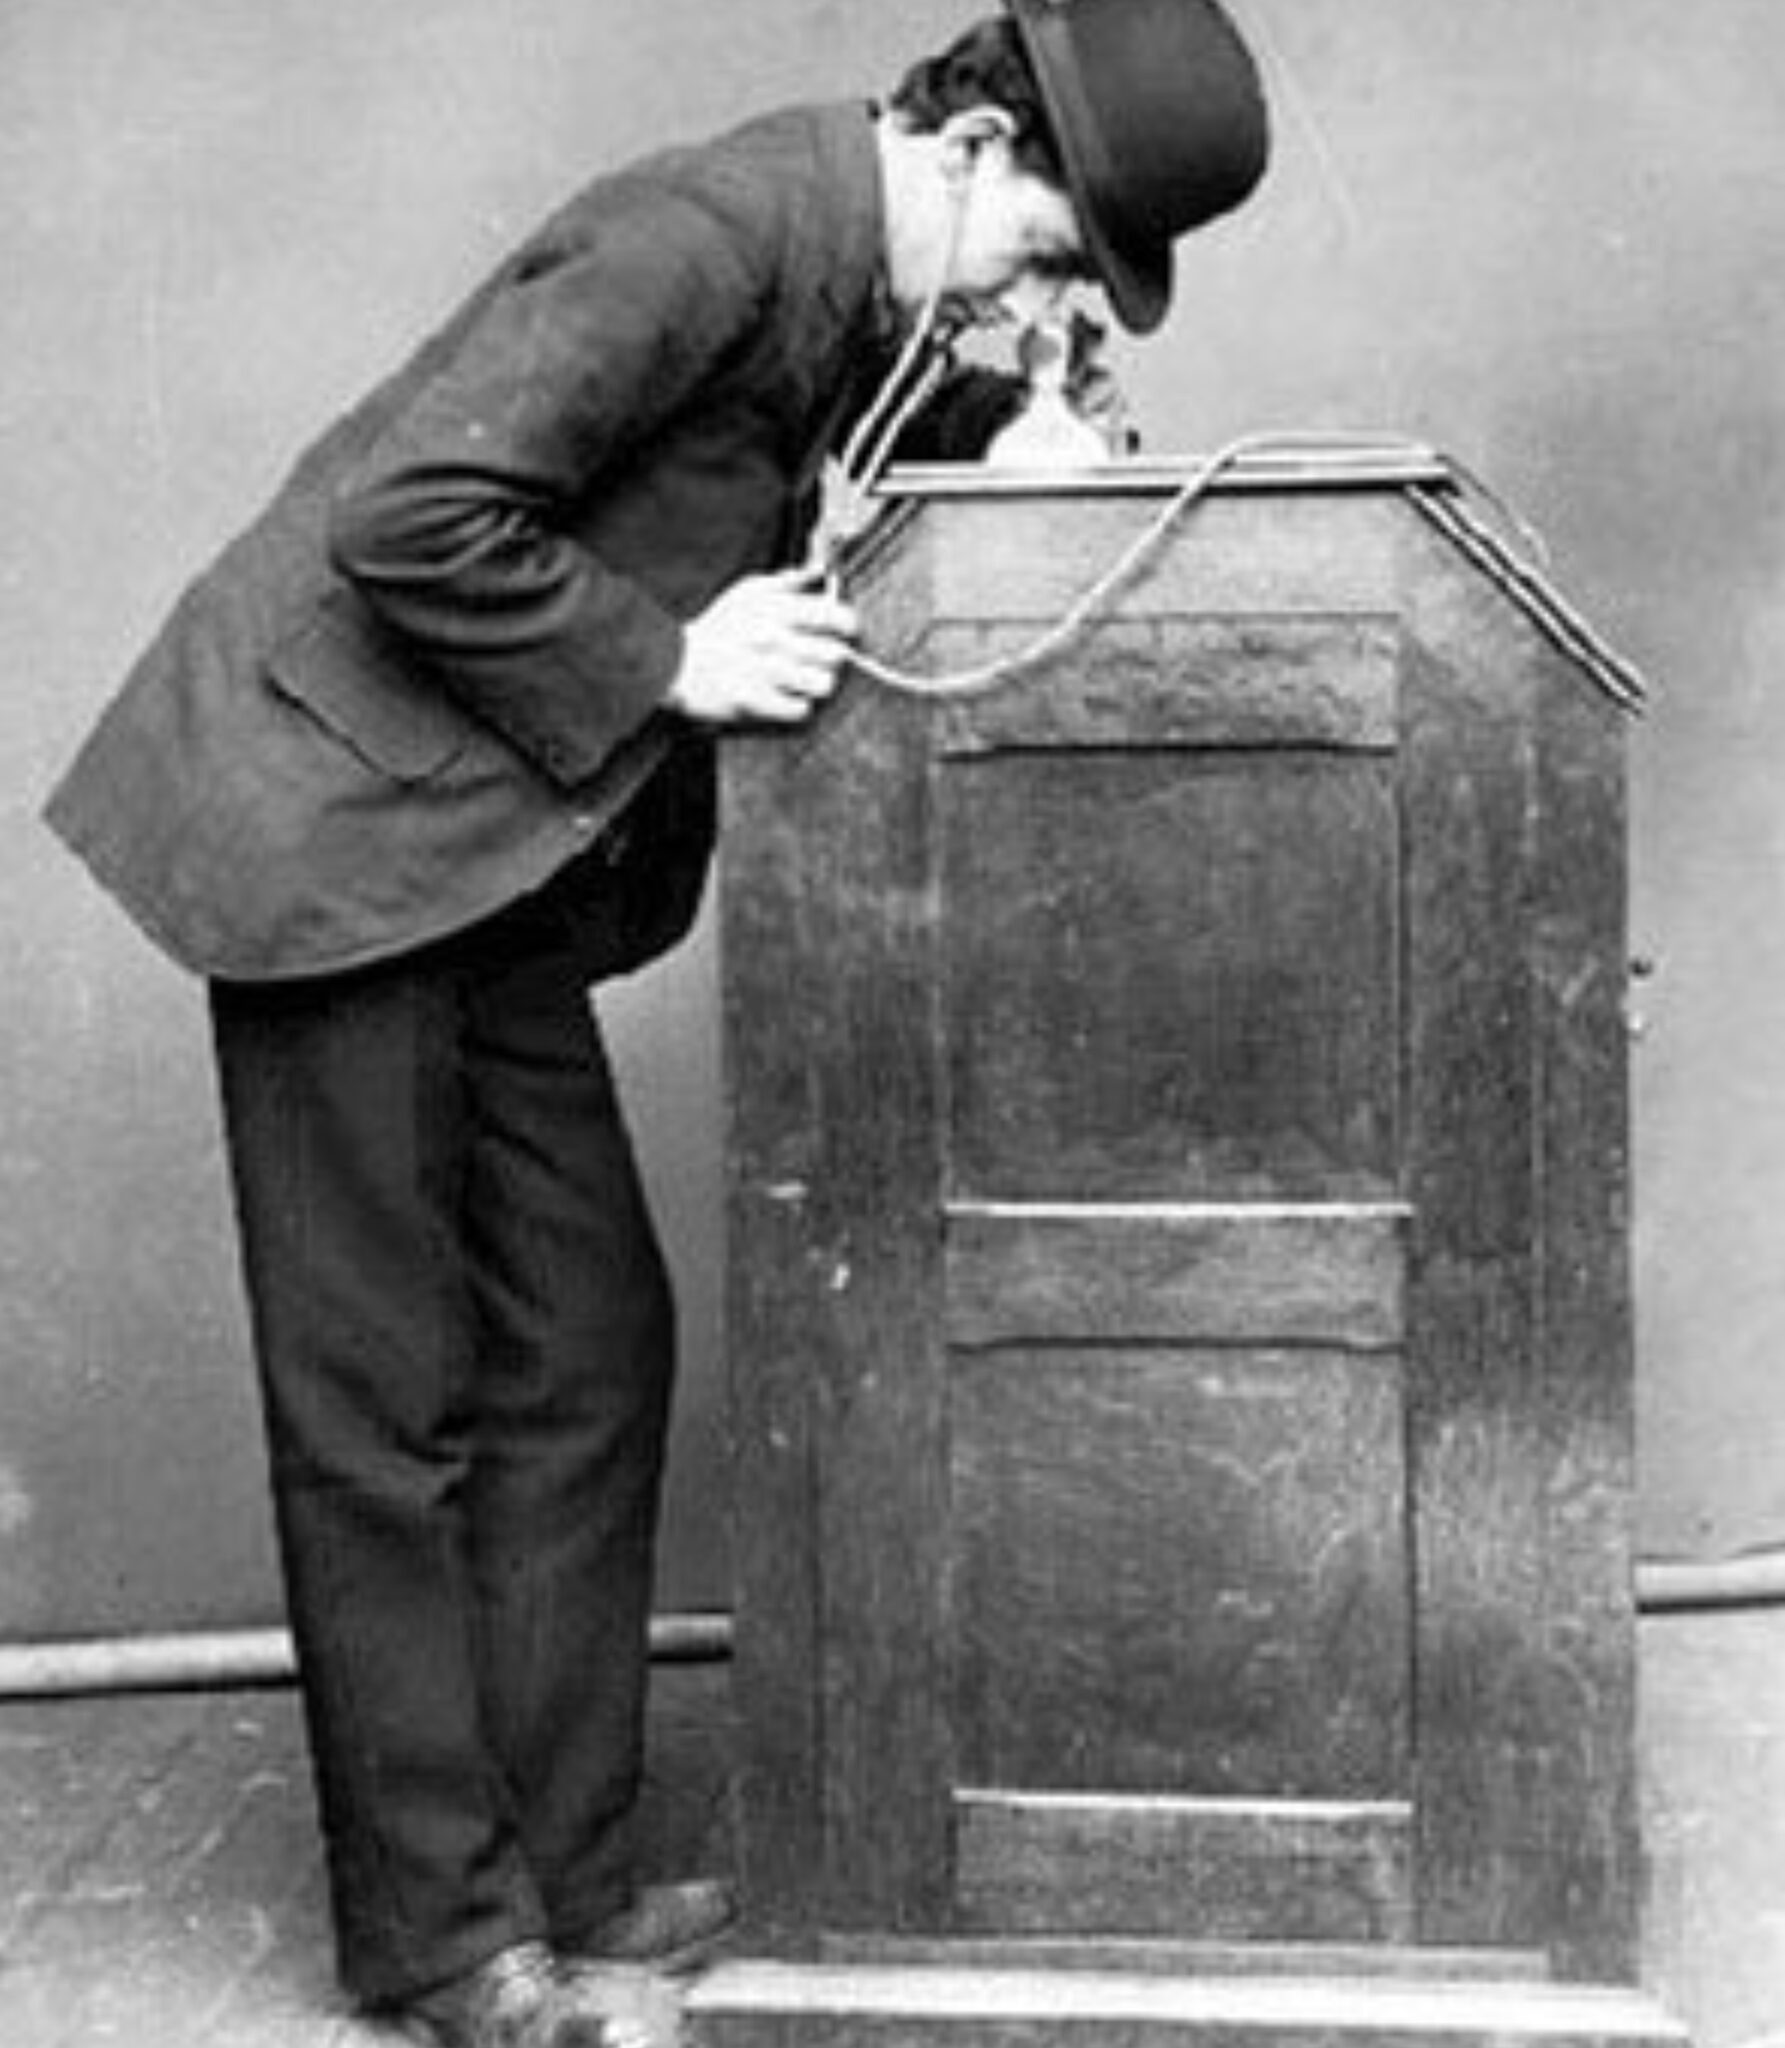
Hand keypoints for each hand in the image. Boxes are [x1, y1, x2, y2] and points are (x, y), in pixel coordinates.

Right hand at [665, 570, 858, 725]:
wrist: (675, 663)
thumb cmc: (718, 628)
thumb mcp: (747, 593)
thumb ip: (788, 581)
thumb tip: (820, 570)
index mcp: (774, 609)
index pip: (834, 616)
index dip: (848, 625)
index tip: (846, 631)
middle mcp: (772, 639)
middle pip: (835, 654)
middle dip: (832, 658)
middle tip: (821, 659)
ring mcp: (764, 672)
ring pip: (823, 683)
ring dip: (818, 683)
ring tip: (806, 680)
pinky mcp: (755, 702)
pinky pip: (800, 710)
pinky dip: (798, 706)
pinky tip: (787, 697)